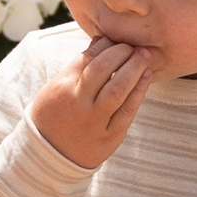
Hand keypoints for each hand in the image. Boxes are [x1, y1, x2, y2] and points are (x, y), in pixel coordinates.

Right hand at [30, 33, 157, 166]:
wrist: (50, 156)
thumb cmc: (54, 115)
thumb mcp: (56, 87)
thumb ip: (79, 65)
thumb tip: (102, 39)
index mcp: (63, 87)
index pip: (89, 57)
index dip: (106, 45)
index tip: (116, 41)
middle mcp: (79, 103)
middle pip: (103, 69)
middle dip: (121, 52)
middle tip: (132, 47)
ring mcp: (95, 122)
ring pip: (118, 89)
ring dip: (134, 68)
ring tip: (144, 56)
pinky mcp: (109, 137)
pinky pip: (127, 111)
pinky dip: (139, 91)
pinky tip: (146, 77)